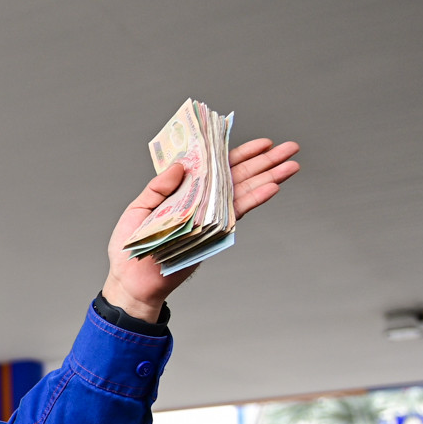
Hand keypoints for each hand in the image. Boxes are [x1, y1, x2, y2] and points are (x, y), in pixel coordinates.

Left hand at [102, 136, 300, 319]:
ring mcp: (209, 216)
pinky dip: (254, 200)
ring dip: (269, 177)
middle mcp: (200, 201)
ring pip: (243, 192)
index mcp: (183, 190)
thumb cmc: (130, 245)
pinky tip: (273, 187)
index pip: (214, 166)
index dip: (239, 153)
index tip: (262, 143)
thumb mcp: (138, 208)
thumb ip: (158, 186)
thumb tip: (181, 165)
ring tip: (292, 165)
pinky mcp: (212, 233)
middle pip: (237, 176)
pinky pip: (236, 213)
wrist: (133, 280)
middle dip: (265, 162)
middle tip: (290, 148)